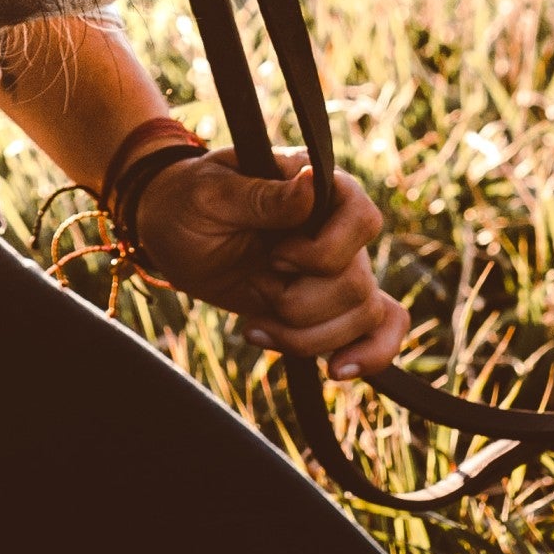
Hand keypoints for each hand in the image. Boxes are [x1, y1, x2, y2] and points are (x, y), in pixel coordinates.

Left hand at [128, 149, 407, 377]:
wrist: (173, 231)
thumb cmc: (188, 199)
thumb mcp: (210, 194)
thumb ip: (261, 195)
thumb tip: (311, 183)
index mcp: (317, 185)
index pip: (362, 219)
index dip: (322, 252)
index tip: (274, 258)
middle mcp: (337, 225)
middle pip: (357, 284)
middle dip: (298, 303)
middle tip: (255, 284)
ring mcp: (338, 266)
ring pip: (362, 316)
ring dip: (305, 335)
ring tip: (257, 324)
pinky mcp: (331, 302)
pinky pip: (381, 329)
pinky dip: (368, 355)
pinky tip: (334, 370)